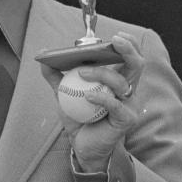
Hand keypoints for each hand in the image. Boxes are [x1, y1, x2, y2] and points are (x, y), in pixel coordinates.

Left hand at [40, 32, 143, 171]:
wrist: (82, 146)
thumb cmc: (79, 117)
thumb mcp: (64, 93)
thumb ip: (56, 75)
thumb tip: (43, 54)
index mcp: (119, 78)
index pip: (132, 56)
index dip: (128, 43)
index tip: (115, 35)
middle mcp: (128, 89)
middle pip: (138, 63)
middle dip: (128, 49)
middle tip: (113, 41)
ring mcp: (130, 104)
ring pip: (122, 81)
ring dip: (101, 73)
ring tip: (81, 74)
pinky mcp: (126, 119)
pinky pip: (116, 104)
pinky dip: (100, 97)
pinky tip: (87, 96)